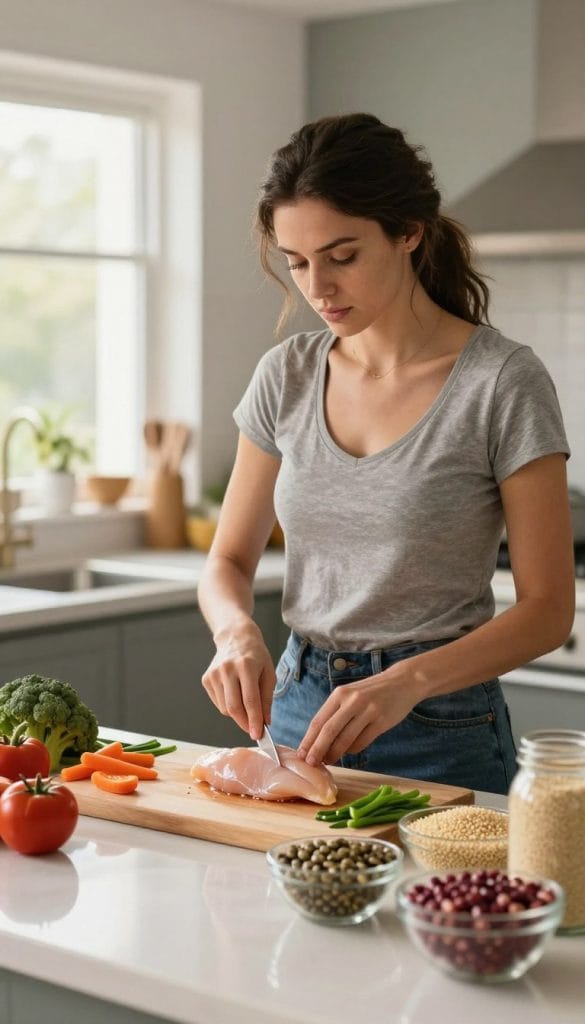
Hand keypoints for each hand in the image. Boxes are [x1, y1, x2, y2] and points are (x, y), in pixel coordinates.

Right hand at [201, 622, 275, 740]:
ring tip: (246, 703)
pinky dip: (228, 706)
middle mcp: (227, 669)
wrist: (235, 637)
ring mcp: (214, 674)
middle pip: (234, 707)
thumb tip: (265, 722)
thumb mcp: (268, 673)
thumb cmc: (256, 656)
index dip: (254, 720)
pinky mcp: (206, 679)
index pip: (250, 700)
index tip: (258, 735)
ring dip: (238, 714)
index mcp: (246, 666)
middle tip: (253, 730)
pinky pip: (218, 703)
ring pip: (225, 708)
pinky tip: (234, 693)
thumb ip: (267, 699)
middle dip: (244, 723)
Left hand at [297, 667, 417, 765]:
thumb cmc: (371, 692)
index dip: (308, 740)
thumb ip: (335, 713)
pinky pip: (362, 742)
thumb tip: (318, 741)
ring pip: (345, 739)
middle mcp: (352, 701)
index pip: (318, 720)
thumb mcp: (350, 695)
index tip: (301, 755)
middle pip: (329, 731)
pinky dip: (353, 750)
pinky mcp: (382, 721)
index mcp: (340, 694)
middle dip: (317, 750)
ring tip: (329, 761)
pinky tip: (349, 751)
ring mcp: (368, 711)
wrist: (403, 681)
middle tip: (311, 763)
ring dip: (335, 754)